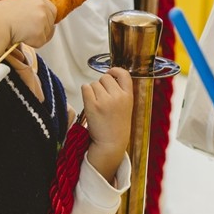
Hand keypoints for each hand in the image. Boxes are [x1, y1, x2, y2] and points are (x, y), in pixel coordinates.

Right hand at [0, 0, 56, 57]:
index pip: (52, 10)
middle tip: (28, 32)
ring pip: (46, 34)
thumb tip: (41, 20)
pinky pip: (40, 43)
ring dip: (36, 37)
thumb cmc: (0, 16)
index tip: (41, 25)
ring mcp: (42, 19)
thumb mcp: (18, 4)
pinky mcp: (40, 32)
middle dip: (43, 30)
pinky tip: (21, 37)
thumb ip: (31, 9)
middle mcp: (42, 6)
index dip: (47, 19)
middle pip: (51, 23)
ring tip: (21, 32)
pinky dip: (32, 43)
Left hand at [83, 67, 132, 183]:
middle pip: (105, 77)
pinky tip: (89, 103)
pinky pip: (85, 88)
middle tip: (102, 99)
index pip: (124, 74)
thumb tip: (108, 76)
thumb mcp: (126, 107)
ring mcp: (105, 100)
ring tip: (97, 105)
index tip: (110, 73)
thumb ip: (120, 92)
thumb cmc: (116, 126)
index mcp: (128, 96)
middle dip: (101, 85)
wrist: (111, 143)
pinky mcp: (92, 105)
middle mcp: (118, 96)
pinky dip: (85, 93)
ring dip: (92, 91)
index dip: (115, 70)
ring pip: (94, 83)